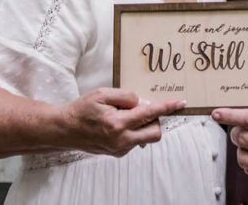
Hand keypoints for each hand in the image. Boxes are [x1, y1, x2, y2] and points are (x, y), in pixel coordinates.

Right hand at [57, 88, 184, 156]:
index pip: (150, 113)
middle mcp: (122, 140)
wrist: (65, 129)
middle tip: (141, 108)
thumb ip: (125, 96)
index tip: (181, 103)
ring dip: (142, 125)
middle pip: (155, 131)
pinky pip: (135, 141)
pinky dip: (133, 131)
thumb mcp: (102, 94)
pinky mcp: (118, 153)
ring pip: (145, 137)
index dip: (167, 107)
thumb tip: (142, 102)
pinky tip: (117, 124)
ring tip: (123, 115)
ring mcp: (120, 149)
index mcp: (118, 123)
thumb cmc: (82, 109)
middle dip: (155, 119)